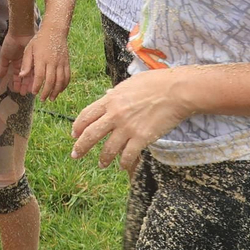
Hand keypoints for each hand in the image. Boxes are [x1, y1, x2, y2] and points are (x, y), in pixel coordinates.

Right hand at [0, 32, 33, 89]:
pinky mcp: (36, 60)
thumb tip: (0, 76)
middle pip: (24, 77)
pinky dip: (36, 77)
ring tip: (30, 91)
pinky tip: (36, 84)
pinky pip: (36, 70)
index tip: (16, 90)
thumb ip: (3, 66)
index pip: (16, 75)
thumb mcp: (4, 56)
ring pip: (31, 75)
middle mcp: (24, 63)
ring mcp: (30, 62)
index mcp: (15, 62)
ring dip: (30, 83)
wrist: (21, 34)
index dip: (16, 82)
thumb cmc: (11, 43)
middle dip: (23, 85)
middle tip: (24, 93)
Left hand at [19, 29, 71, 100]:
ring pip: (60, 81)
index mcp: (41, 58)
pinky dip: (64, 85)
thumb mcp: (29, 49)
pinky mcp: (67, 63)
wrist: (54, 31)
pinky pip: (67, 77)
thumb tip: (21, 76)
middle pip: (51, 81)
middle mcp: (52, 62)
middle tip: (42, 99)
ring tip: (51, 98)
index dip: (37, 86)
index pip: (40, 76)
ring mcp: (61, 63)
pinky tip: (60, 90)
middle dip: (46, 92)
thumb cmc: (39, 40)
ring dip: (56, 91)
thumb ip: (26, 63)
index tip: (34, 92)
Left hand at [71, 69, 194, 175]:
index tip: (74, 134)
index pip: (86, 115)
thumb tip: (107, 94)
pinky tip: (122, 166)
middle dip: (80, 147)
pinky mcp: (142, 138)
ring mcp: (127, 127)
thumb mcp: (129, 84)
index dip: (77, 126)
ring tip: (101, 164)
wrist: (175, 92)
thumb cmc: (155, 83)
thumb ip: (116, 93)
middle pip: (90, 134)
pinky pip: (128, 155)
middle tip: (75, 155)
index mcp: (110, 100)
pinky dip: (123, 162)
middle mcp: (115, 114)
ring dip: (103, 158)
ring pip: (108, 148)